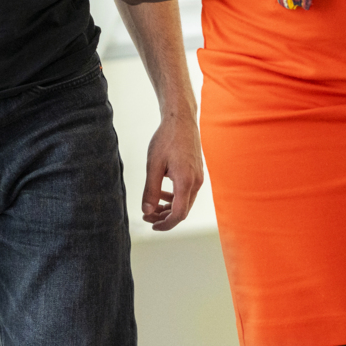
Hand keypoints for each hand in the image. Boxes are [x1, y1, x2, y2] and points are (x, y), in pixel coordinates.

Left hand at [142, 116, 203, 230]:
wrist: (181, 120)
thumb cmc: (166, 139)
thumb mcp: (153, 165)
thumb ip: (151, 190)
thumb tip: (147, 211)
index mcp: (186, 182)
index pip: (178, 214)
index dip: (165, 224)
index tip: (151, 225)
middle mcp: (196, 182)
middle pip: (182, 211)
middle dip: (164, 217)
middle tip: (146, 216)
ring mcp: (198, 178)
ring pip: (185, 202)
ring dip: (169, 208)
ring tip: (152, 207)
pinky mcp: (197, 173)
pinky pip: (187, 192)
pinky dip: (175, 198)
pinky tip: (162, 193)